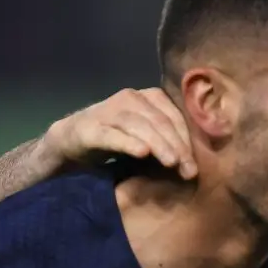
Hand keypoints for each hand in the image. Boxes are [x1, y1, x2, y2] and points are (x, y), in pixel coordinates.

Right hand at [39, 88, 195, 178]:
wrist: (72, 139)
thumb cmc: (118, 137)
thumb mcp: (147, 136)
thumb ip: (168, 141)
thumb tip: (193, 164)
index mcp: (148, 97)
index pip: (174, 116)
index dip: (186, 140)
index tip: (195, 166)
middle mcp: (130, 98)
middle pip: (159, 121)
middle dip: (176, 146)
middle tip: (188, 170)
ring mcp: (109, 110)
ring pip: (139, 125)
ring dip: (158, 144)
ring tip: (172, 162)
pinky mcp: (91, 128)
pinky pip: (113, 135)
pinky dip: (129, 143)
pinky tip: (142, 153)